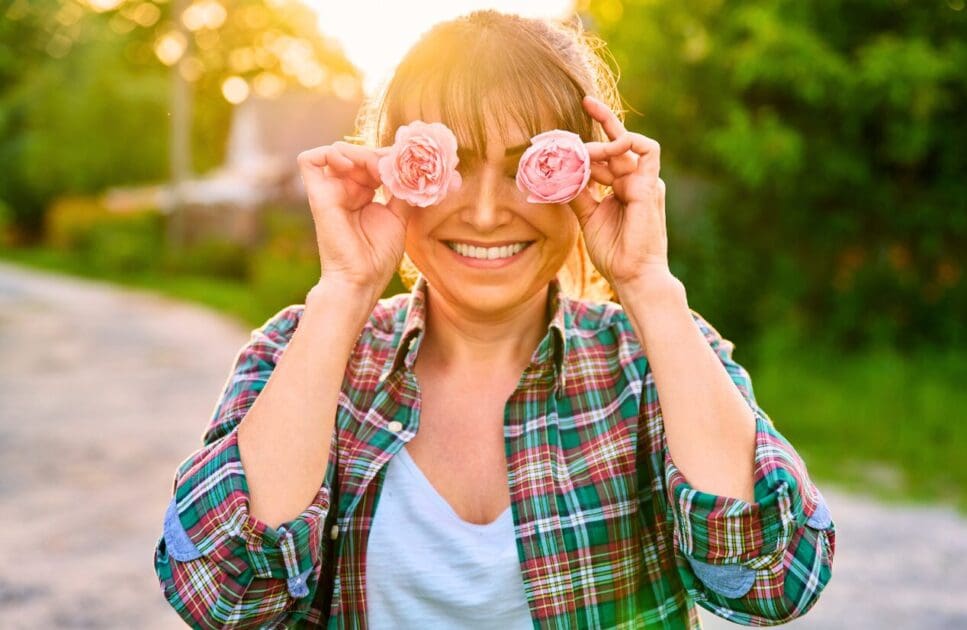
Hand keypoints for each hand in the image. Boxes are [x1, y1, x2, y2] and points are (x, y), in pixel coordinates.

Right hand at [297, 141, 411, 294]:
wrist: (361, 280)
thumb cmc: (378, 256)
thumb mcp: (398, 216)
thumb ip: (402, 190)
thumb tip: (411, 167)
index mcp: (362, 194)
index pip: (372, 161)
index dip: (389, 159)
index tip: (409, 167)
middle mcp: (344, 189)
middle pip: (358, 153)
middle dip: (379, 155)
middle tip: (397, 168)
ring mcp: (330, 191)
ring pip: (339, 151)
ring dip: (361, 154)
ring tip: (378, 171)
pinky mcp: (317, 195)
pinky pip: (309, 160)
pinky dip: (330, 154)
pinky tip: (351, 165)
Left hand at [568, 96, 672, 291]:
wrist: (632, 276)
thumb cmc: (614, 253)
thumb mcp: (588, 217)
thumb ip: (577, 193)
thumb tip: (559, 175)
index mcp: (624, 188)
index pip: (608, 156)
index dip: (588, 144)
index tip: (565, 136)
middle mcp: (636, 181)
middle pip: (618, 143)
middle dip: (602, 119)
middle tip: (585, 100)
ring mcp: (645, 182)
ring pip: (627, 145)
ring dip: (605, 140)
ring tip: (584, 149)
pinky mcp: (650, 187)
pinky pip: (646, 150)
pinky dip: (626, 142)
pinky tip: (605, 148)